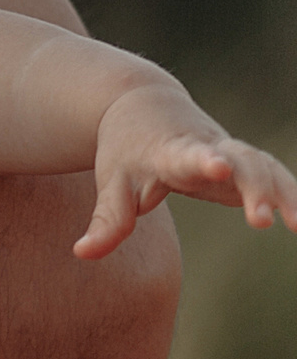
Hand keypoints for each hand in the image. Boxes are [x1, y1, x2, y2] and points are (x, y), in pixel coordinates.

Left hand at [78, 84, 296, 258]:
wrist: (143, 105)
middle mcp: (207, 147)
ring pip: (265, 166)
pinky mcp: (244, 162)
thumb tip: (82, 253)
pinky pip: (274, 174)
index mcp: (170, 150)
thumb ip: (106, 219)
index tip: (218, 166)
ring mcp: (230, 152)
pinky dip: (292, 192)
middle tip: (261, 220)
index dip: (202, 160)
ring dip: (285, 192)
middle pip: (238, 161)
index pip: (188, 155)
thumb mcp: (112, 180)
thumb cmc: (126, 148)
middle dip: (253, 188)